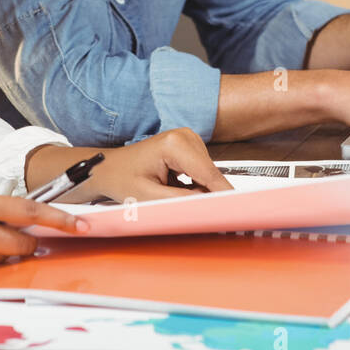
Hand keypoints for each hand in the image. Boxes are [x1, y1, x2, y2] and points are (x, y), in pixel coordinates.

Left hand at [73, 127, 232, 202]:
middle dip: (207, 196)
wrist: (109, 168)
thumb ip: (183, 201)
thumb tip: (212, 205)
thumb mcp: (149, 197)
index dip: (225, 196)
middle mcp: (186, 136)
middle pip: (212, 176)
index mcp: (175, 144)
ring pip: (210, 176)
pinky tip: (173, 188)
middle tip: (189, 212)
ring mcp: (189, 139)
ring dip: (199, 192)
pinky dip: (195, 186)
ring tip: (170, 195)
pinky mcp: (190, 146)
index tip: (239, 213)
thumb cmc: (121, 179)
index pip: (210, 175)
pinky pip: (204, 173)